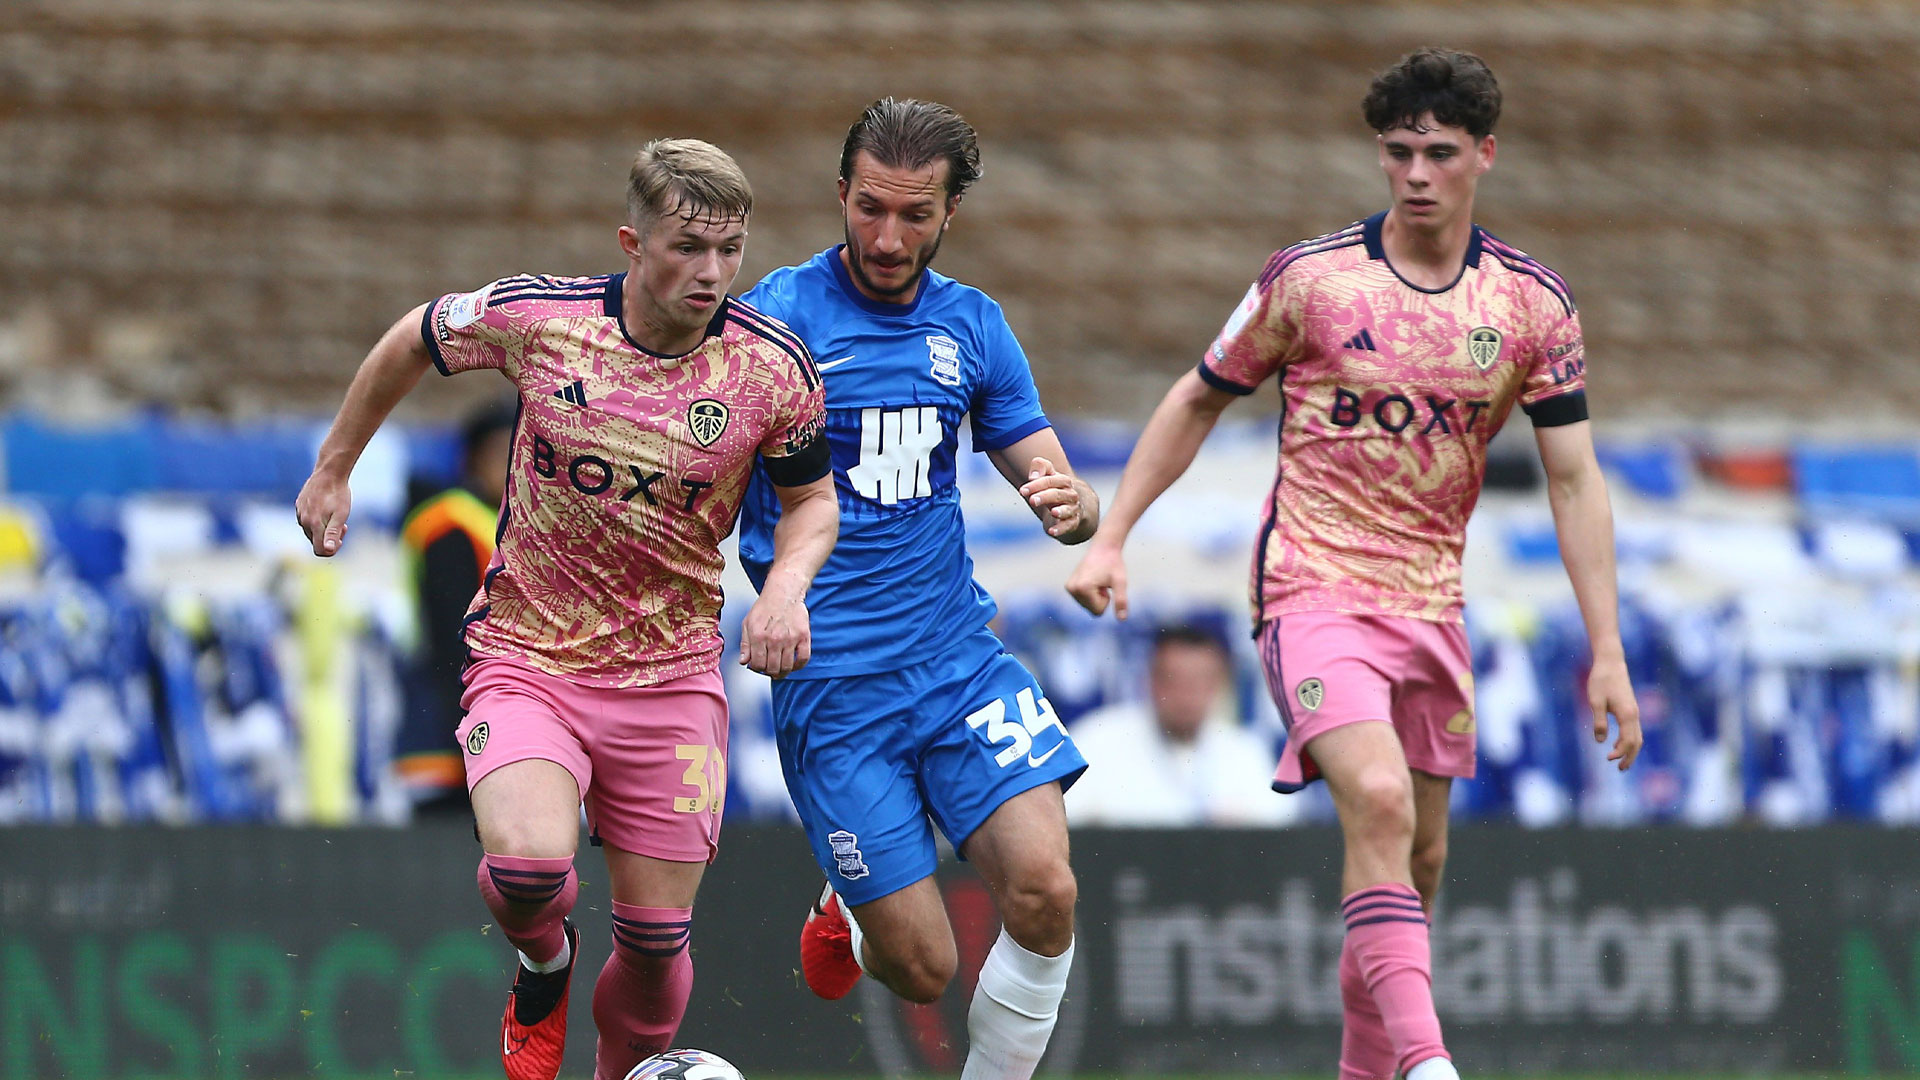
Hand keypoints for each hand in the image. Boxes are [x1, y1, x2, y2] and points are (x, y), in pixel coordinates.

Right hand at [295, 470, 351, 556]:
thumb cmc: (338, 494)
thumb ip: (334, 533)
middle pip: (315, 541)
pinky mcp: (299, 505)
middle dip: (329, 537)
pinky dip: (317, 519)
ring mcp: (299, 512)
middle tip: (343, 525)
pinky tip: (326, 509)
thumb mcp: (341, 515)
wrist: (329, 472)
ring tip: (335, 515)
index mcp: (314, 525)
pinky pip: (307, 520)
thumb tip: (328, 550)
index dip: (332, 549)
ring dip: (323, 528)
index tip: (342, 537)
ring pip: (311, 530)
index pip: (319, 550)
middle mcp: (303, 521)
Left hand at [740, 587, 810, 678]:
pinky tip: (794, 664)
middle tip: (770, 670)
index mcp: (758, 636)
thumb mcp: (747, 623)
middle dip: (770, 672)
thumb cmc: (765, 607)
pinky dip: (799, 666)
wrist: (783, 593)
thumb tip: (743, 661)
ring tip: (781, 670)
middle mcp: (774, 639)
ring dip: (783, 672)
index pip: (757, 665)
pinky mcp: (803, 636)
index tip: (759, 666)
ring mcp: (790, 638)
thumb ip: (745, 644)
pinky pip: (803, 659)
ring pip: (787, 666)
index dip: (757, 669)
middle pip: (772, 668)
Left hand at [1018, 457, 1084, 538]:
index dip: (1037, 484)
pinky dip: (1061, 529)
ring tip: (1053, 512)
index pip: (1052, 480)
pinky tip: (1051, 531)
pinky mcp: (1072, 523)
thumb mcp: (1048, 475)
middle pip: (1058, 494)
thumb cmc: (1054, 489)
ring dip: (1061, 511)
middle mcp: (1070, 495)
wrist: (1072, 508)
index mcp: (1064, 482)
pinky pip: (1068, 526)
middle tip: (1032, 500)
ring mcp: (1073, 509)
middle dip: (1045, 496)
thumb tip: (1033, 476)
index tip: (1022, 491)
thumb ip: (1040, 467)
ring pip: (1068, 510)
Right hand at [1066, 539, 1128, 618]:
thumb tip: (1122, 619)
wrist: (1103, 548)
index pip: (1098, 611)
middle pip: (1091, 610)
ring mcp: (1069, 588)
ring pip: (1087, 606)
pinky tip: (1093, 580)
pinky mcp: (1068, 586)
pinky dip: (1090, 594)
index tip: (1106, 584)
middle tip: (1102, 582)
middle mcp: (1072, 588)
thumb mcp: (1120, 582)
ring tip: (1098, 580)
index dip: (1107, 599)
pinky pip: (1083, 600)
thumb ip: (1121, 601)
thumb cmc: (1113, 564)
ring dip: (1096, 596)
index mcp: (1082, 588)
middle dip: (1100, 599)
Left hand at [1588, 654, 1641, 770]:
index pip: (1628, 740)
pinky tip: (1616, 744)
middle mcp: (1634, 715)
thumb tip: (1600, 741)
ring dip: (1630, 750)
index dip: (1620, 752)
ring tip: (1620, 762)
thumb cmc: (1601, 681)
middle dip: (1630, 757)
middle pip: (1637, 742)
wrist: (1611, 663)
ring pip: (1637, 736)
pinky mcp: (1630, 709)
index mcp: (1627, 714)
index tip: (1608, 758)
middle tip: (1620, 769)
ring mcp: (1634, 712)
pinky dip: (1629, 740)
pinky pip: (1633, 729)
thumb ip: (1599, 721)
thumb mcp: (1595, 701)